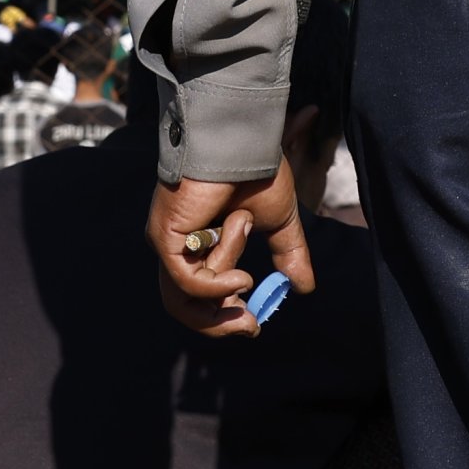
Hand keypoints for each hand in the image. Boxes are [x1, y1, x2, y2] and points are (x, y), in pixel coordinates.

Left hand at [150, 165, 312, 337]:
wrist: (245, 143)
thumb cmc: (256, 171)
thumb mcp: (278, 221)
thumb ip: (286, 253)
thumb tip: (304, 286)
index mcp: (198, 243)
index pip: (196, 297)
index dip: (222, 316)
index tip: (254, 322)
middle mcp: (176, 245)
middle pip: (182, 307)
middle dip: (218, 323)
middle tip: (250, 325)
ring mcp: (167, 242)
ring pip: (187, 297)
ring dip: (223, 294)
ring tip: (246, 282)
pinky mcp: (165, 237)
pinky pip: (188, 281)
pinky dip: (217, 284)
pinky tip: (242, 277)